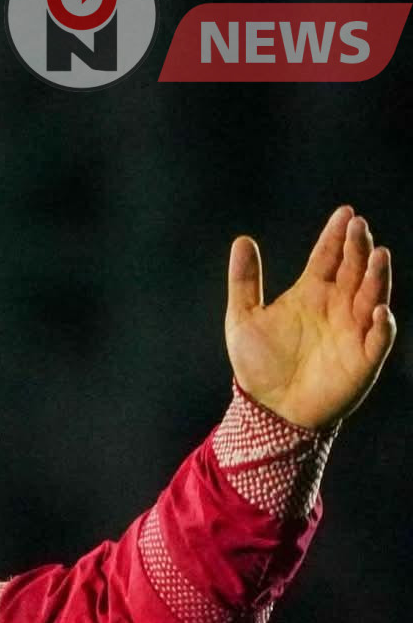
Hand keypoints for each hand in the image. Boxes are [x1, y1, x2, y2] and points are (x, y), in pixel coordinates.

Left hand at [226, 205, 395, 429]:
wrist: (269, 408)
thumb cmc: (259, 364)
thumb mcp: (243, 318)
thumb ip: (244, 281)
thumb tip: (242, 240)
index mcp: (312, 293)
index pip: (328, 257)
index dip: (336, 236)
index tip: (344, 213)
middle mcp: (337, 306)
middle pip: (353, 270)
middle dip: (358, 248)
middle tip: (358, 227)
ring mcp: (353, 330)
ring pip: (371, 297)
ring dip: (377, 277)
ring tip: (378, 255)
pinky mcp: (362, 358)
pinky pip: (377, 339)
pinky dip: (381, 325)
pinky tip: (378, 310)